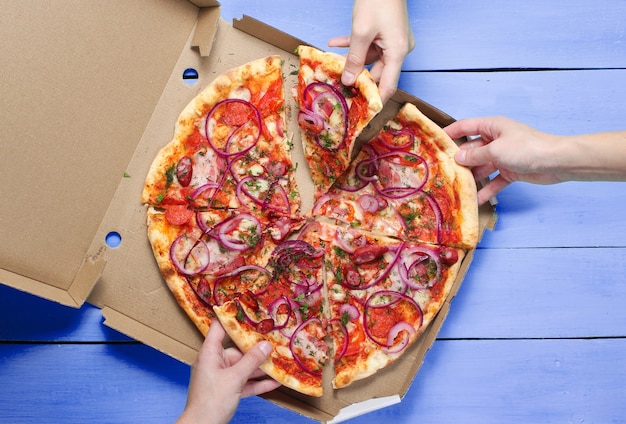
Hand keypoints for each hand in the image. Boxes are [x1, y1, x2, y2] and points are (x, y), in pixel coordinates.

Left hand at [177, 321, 280, 423]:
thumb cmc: (211, 401)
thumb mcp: (234, 378)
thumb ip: (251, 361)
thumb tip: (266, 345)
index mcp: (210, 353)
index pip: (219, 328)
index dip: (232, 318)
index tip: (248, 309)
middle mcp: (215, 362)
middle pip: (237, 350)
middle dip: (256, 349)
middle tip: (274, 340)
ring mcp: (221, 377)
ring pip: (244, 367)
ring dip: (260, 368)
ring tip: (280, 361)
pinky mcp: (227, 390)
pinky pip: (245, 383)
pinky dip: (258, 383)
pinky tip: (275, 382)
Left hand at [328, 0, 413, 102]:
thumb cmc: (377, 1)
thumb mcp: (361, 32)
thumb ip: (354, 58)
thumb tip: (348, 80)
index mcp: (397, 52)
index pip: (388, 86)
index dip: (375, 100)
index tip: (362, 111)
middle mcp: (399, 49)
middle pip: (377, 73)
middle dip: (357, 78)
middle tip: (339, 87)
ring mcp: (393, 41)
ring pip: (370, 58)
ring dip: (352, 60)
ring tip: (333, 64)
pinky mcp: (386, 33)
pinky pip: (369, 44)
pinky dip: (354, 46)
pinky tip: (335, 44)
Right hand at [445, 117, 562, 204]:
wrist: (556, 162)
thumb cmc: (527, 148)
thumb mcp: (496, 150)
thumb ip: (475, 155)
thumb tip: (458, 158)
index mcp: (492, 127)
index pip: (466, 127)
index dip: (450, 133)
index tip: (434, 141)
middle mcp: (496, 140)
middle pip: (472, 150)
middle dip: (458, 160)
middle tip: (441, 171)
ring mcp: (503, 156)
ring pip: (481, 167)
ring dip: (471, 177)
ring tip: (455, 187)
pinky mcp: (510, 171)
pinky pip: (494, 181)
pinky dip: (486, 189)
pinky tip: (476, 200)